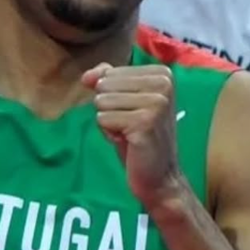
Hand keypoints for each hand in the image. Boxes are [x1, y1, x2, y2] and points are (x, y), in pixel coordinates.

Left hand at [83, 64, 181, 206]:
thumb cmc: (139, 136)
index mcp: (161, 74)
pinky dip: (109, 134)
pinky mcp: (144, 122)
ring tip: (129, 133)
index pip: (109, 73)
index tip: (133, 113)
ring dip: (109, 122)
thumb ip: (106, 80)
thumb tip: (86, 77)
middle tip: (130, 125)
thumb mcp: (123, 101)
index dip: (112, 96)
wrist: (159, 175)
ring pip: (101, 101)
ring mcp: (156, 102)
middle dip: (109, 108)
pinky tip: (129, 142)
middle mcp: (163, 83)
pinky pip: (102, 118)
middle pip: (104, 85)